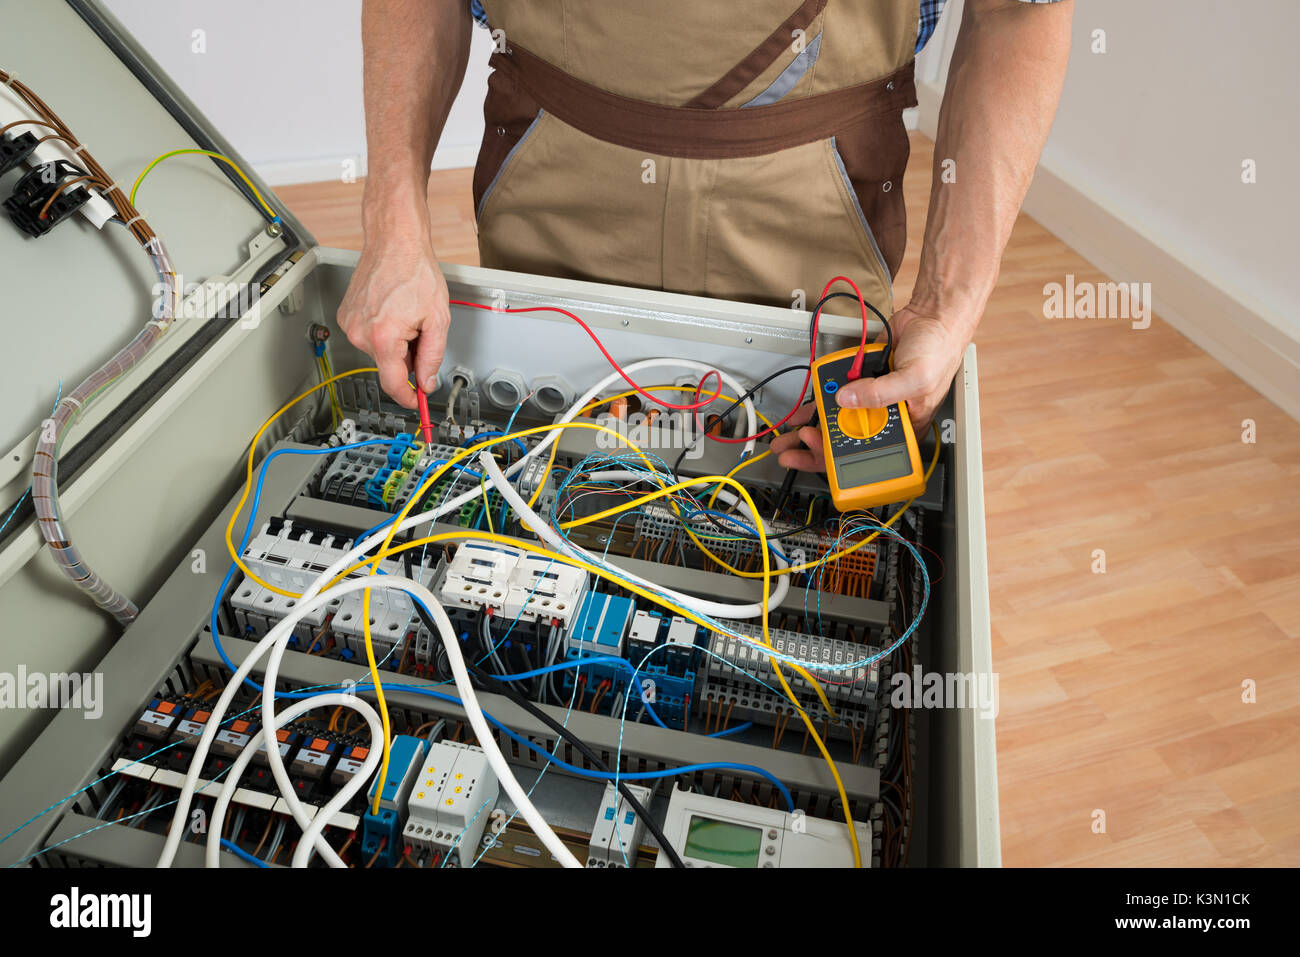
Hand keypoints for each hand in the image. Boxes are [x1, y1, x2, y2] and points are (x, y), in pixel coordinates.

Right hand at [337, 229, 449, 408]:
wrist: (394, 242)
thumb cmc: (415, 271)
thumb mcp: (437, 319)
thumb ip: (432, 356)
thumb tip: (426, 382)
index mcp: (383, 338)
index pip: (393, 384)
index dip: (408, 398)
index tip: (417, 402)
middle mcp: (360, 333)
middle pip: (388, 366)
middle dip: (407, 358)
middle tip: (420, 331)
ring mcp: (350, 324)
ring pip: (379, 351)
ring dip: (395, 342)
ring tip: (405, 314)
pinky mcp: (346, 315)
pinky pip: (369, 336)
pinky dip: (384, 330)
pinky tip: (392, 310)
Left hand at [772, 303, 968, 471]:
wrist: (932, 317)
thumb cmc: (939, 351)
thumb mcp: (914, 379)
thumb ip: (880, 393)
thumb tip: (848, 400)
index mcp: (904, 426)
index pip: (869, 450)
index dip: (841, 456)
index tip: (818, 452)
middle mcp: (886, 416)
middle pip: (848, 438)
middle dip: (818, 445)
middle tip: (793, 448)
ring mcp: (871, 398)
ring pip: (838, 416)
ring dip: (814, 424)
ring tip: (790, 433)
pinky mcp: (861, 380)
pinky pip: (837, 392)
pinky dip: (820, 398)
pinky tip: (805, 408)